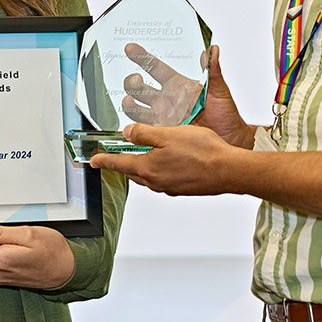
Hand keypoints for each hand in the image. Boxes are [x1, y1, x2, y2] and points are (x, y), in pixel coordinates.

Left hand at [87, 121, 242, 195]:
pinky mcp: (182, 188)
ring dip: (140, 166)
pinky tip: (166, 160)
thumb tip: (128, 133)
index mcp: (148, 168)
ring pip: (147, 176)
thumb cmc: (203, 152)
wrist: (228, 171)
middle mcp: (156, 181)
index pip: (119, 164)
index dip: (104, 160)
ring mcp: (169, 187)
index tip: (93, 161)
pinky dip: (157, 169)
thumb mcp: (168, 135)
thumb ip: (145, 134)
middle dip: (122, 163)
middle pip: (131, 171)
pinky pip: (161, 179)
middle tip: (115, 155)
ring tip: (141, 154)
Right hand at [122, 44, 250, 146]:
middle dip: (133, 82)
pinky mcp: (162, 133)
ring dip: (130, 103)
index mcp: (178, 85)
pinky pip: (143, 129)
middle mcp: (166, 99)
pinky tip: (131, 125)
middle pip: (141, 87)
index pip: (156, 68)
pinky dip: (134, 127)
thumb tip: (213, 49)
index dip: (142, 57)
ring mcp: (162, 116)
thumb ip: (213, 70)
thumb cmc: (226, 114)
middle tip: (136, 80)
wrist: (230, 139)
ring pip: (137, 107)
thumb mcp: (219, 90)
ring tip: (129, 100)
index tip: (130, 48)